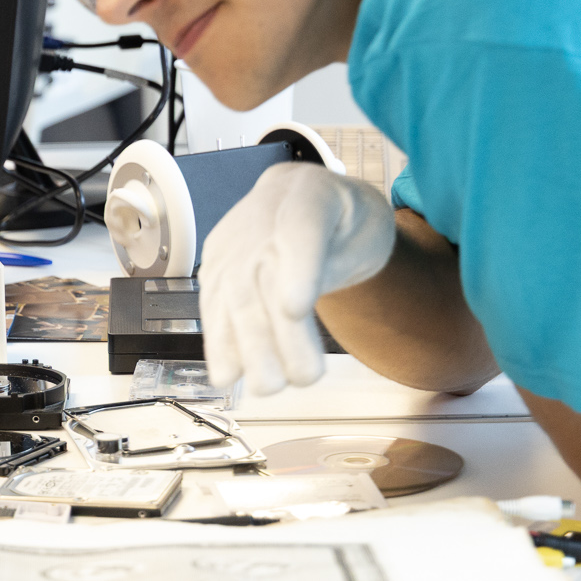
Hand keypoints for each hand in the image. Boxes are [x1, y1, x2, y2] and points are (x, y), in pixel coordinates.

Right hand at [202, 163, 396, 395]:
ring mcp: (232, 243)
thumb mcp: (367, 228)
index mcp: (309, 193)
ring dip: (245, 346)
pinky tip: (228, 375)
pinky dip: (219, 342)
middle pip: (261, 275)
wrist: (301, 196)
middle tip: (302, 378)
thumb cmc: (342, 218)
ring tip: (268, 387)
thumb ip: (334, 261)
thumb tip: (292, 309)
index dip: (295, 269)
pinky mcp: (217, 267)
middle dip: (274, 331)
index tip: (295, 309)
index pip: (301, 228)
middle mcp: (260, 215)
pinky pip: (214, 305)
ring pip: (233, 295)